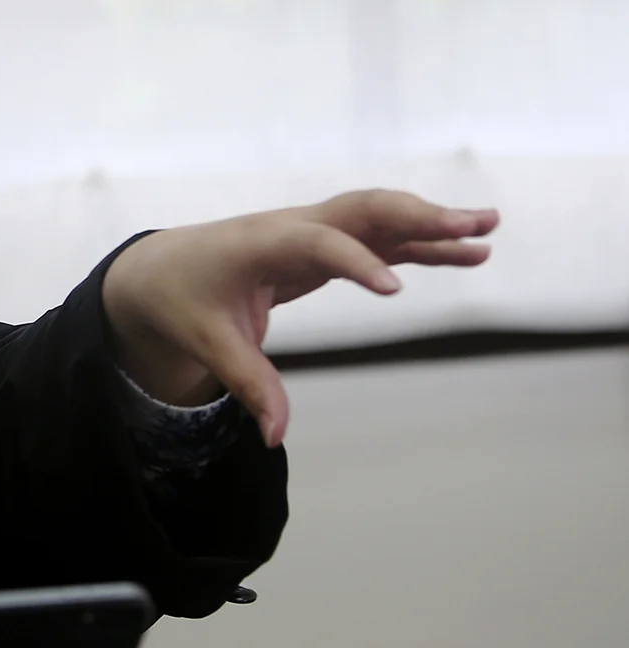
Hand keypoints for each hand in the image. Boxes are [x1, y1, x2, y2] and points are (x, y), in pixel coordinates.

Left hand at [101, 190, 497, 446]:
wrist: (157, 269)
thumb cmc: (179, 300)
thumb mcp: (206, 343)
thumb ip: (247, 384)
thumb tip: (274, 437)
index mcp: (259, 244)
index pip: (316, 244)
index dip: (355, 263)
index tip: (394, 292)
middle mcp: (291, 227)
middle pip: (362, 210)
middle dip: (417, 216)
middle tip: (471, 226)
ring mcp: (311, 232)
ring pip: (379, 218)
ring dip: (432, 223)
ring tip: (490, 229)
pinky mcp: (323, 246)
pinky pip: (378, 239)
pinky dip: (421, 243)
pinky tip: (467, 251)